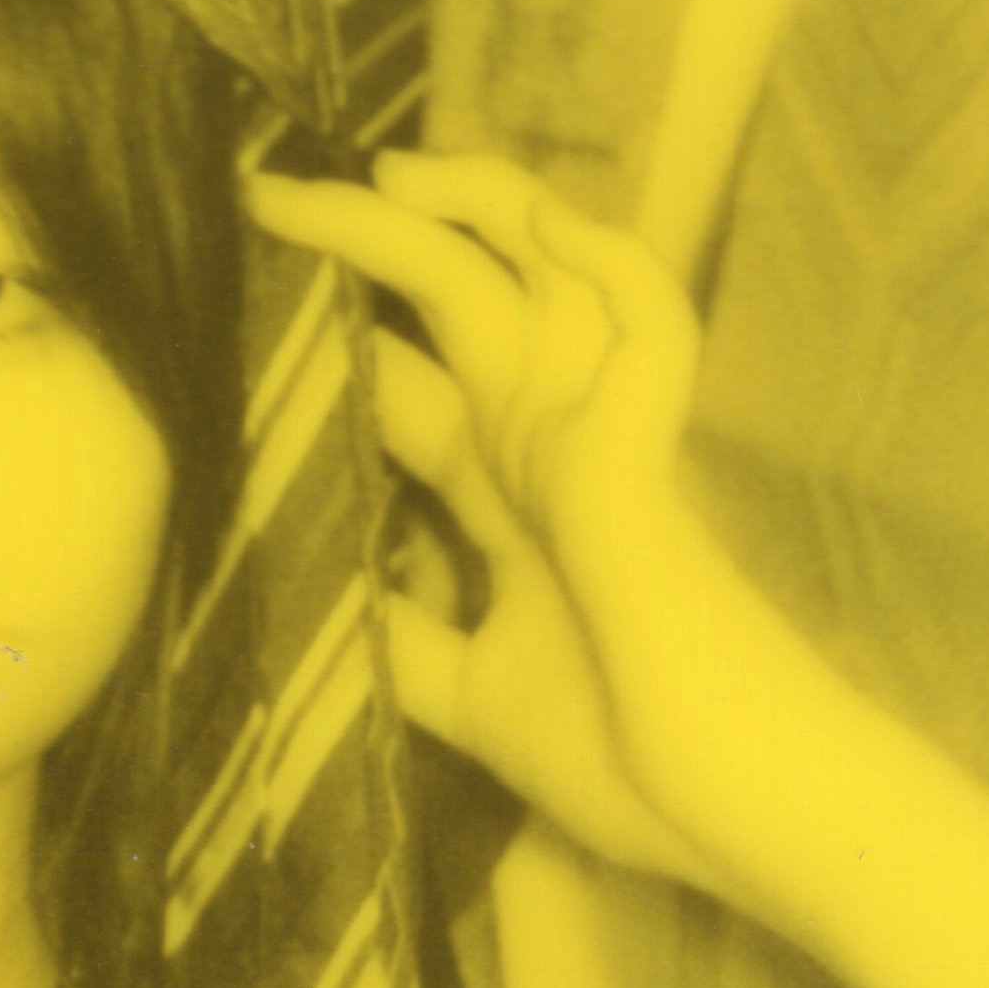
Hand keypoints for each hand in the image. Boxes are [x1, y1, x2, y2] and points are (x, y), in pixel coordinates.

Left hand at [241, 151, 746, 888]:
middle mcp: (549, 449)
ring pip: (547, 274)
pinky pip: (645, 323)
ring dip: (472, 206)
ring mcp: (600, 442)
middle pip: (459, 301)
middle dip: (368, 237)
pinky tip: (542, 220)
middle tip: (270, 192)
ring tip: (380, 169)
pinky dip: (603, 259)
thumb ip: (407, 634)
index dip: (337, 333)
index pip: (408, 387)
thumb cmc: (633, 764)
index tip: (249, 284)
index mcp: (510, 503)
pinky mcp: (643, 457)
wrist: (739, 818)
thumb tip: (322, 590)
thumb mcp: (472, 696)